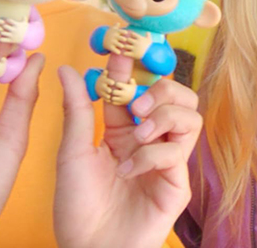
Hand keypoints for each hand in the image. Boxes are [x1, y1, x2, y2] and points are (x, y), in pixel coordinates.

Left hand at [0, 17, 28, 43]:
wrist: (30, 38)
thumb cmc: (27, 30)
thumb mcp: (26, 24)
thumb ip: (24, 19)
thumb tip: (23, 15)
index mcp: (17, 25)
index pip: (9, 20)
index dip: (7, 20)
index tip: (8, 21)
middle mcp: (14, 30)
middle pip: (4, 26)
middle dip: (3, 26)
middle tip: (4, 27)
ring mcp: (12, 35)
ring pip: (2, 33)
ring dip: (2, 32)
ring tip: (3, 33)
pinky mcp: (11, 40)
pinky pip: (3, 39)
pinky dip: (1, 39)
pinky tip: (2, 38)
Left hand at [54, 68, 201, 247]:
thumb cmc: (77, 207)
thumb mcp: (71, 153)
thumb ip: (77, 110)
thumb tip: (65, 68)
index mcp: (124, 131)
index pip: (137, 88)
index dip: (133, 66)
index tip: (123, 47)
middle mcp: (151, 142)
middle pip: (179, 97)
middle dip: (161, 90)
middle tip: (135, 104)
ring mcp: (168, 162)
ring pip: (191, 118)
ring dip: (164, 118)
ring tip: (137, 136)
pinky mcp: (177, 184)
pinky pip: (178, 154)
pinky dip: (152, 156)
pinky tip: (127, 172)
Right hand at [103, 25, 127, 54]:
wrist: (102, 39)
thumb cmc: (110, 33)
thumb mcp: (112, 29)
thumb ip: (116, 25)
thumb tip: (118, 22)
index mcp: (116, 32)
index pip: (122, 31)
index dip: (124, 32)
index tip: (126, 33)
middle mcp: (115, 37)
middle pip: (122, 39)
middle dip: (124, 40)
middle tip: (126, 41)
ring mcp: (112, 42)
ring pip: (120, 45)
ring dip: (122, 46)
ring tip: (122, 46)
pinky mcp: (110, 47)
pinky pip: (115, 50)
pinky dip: (117, 52)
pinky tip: (119, 52)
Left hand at [120, 30, 153, 59]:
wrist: (152, 55)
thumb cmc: (151, 47)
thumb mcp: (150, 40)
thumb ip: (148, 35)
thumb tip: (147, 32)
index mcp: (140, 38)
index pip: (132, 34)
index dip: (131, 35)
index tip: (132, 37)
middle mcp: (136, 43)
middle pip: (127, 39)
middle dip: (127, 41)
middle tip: (128, 43)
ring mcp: (134, 48)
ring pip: (125, 46)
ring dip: (125, 47)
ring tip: (126, 48)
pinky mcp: (133, 54)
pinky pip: (125, 53)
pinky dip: (125, 53)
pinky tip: (126, 53)